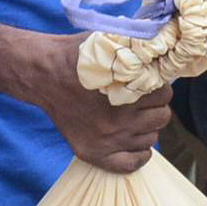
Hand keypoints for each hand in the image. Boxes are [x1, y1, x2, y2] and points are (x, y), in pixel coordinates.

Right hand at [17, 34, 172, 174]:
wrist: (42, 74)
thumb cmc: (76, 56)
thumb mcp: (109, 42)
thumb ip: (138, 49)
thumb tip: (163, 52)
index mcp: (124, 93)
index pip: (164, 94)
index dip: (158, 85)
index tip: (149, 82)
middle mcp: (117, 121)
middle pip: (161, 117)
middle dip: (155, 105)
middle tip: (142, 99)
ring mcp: (106, 140)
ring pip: (150, 139)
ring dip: (146, 126)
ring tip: (132, 115)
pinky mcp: (92, 153)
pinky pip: (132, 163)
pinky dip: (139, 152)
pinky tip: (133, 139)